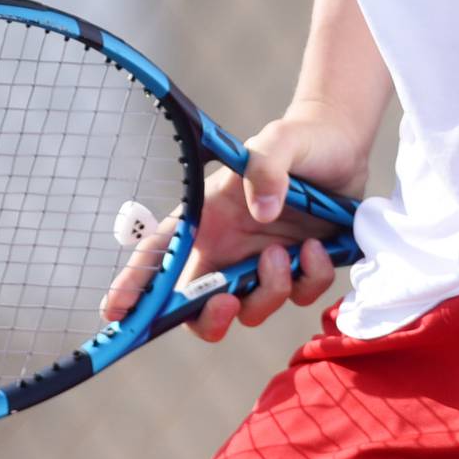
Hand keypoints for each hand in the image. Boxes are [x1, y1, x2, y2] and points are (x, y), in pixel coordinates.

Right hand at [101, 111, 367, 344]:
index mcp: (209, 217)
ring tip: (285, 251)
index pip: (161, 254)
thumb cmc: (299, 140)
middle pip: (199, 306)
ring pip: (251, 309)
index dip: (134, 284)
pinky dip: (309, 279)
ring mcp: (263, 263)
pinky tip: (317, 247)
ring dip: (268, 290)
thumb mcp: (279, 140)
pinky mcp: (299, 271)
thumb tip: (263, 213)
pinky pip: (299, 296)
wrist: (344, 146)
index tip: (114, 311)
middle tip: (227, 299)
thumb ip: (266, 166)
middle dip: (208, 318)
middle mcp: (230, 247)